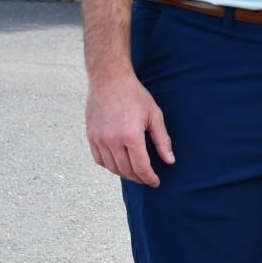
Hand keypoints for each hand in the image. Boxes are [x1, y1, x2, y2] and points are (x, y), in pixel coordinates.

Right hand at [86, 70, 174, 186]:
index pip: (141, 167)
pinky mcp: (91, 136)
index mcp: (131, 136)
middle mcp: (112, 140)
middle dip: (138, 177)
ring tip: (134, 172)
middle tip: (147, 178)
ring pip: (112, 168)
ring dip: (124, 173)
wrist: (109, 80)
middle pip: (126, 170)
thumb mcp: (154, 115)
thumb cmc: (135, 95)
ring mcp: (99, 139)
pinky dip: (109, 166)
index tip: (155, 182)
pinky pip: (99, 159)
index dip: (149, 178)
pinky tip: (118, 163)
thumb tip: (170, 161)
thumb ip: (162, 140)